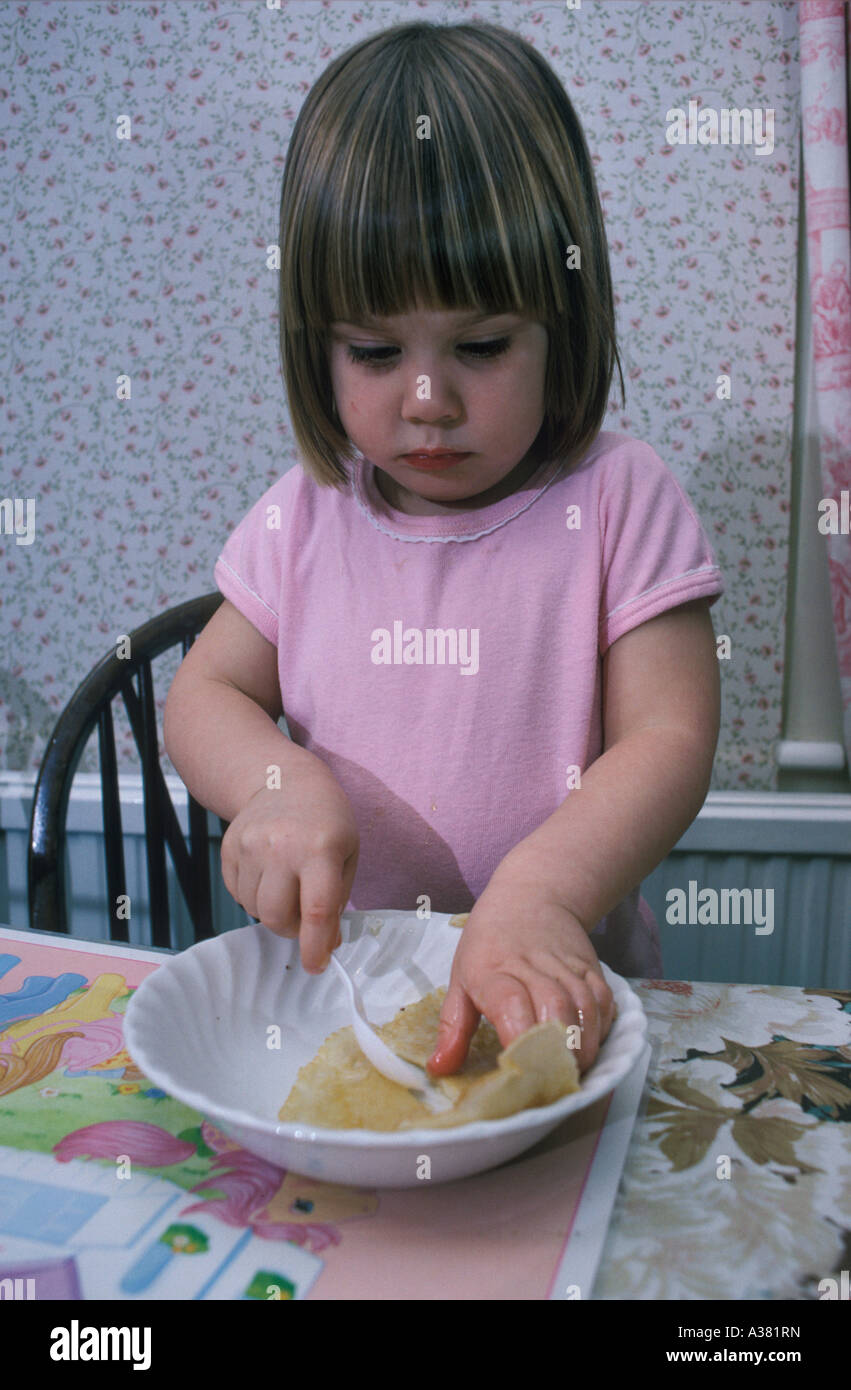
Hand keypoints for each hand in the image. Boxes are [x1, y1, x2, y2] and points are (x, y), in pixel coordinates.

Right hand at [220, 761, 358, 973]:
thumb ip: (337, 902)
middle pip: (277, 917)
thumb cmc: (326, 822)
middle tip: (305, 916)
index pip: (316, 910)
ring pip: (255, 909)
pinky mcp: (228, 848)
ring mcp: (249, 846)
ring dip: (273, 910)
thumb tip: (325, 945)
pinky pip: (237, 895)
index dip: (315, 946)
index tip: (316, 967)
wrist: (284, 781)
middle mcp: (281, 847)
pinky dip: (255, 896)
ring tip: (288, 884)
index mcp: (320, 849)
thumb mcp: (346, 855)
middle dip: (293, 929)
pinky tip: (269, 873)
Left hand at [427, 871, 615, 1076]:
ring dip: (583, 1044)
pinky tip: (591, 1044)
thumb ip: (453, 1027)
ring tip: (574, 1071)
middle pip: (554, 1009)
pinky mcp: (590, 965)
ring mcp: (565, 964)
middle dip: (557, 1051)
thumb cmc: (489, 942)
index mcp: (492, 970)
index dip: (518, 1037)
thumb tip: (439, 1069)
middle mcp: (531, 965)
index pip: (508, 1002)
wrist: (531, 894)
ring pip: (584, 1006)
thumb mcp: (460, 978)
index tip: (518, 1070)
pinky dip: (601, 1026)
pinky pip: (603, 999)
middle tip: (552, 1083)